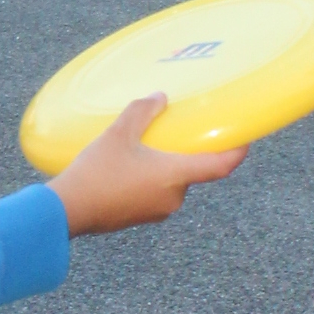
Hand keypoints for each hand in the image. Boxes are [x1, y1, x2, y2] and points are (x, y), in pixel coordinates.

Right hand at [50, 96, 245, 236]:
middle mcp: (174, 196)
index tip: (245, 138)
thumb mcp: (118, 133)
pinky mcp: (142, 216)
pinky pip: (156, 192)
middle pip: (193, 170)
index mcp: (175, 175)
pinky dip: (151, 178)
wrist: (68, 210)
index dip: (237, 151)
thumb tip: (160, 98)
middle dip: (186, 151)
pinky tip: (128, 166)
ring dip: (165, 164)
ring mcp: (158, 210)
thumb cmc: (96, 172)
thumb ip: (142, 111)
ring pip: (172, 181)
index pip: (221, 166)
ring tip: (144, 147)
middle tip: (175, 131)